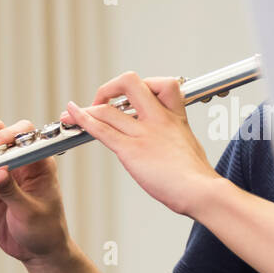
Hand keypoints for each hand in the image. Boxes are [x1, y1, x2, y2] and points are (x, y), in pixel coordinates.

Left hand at [63, 72, 219, 217]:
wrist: (201, 190)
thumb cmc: (198, 177)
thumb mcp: (190, 146)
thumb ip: (176, 139)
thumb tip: (169, 145)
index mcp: (175, 117)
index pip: (163, 84)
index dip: (144, 86)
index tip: (132, 99)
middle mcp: (157, 119)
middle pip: (130, 82)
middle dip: (110, 88)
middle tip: (104, 101)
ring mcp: (143, 133)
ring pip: (107, 109)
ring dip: (86, 108)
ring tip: (74, 112)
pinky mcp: (131, 151)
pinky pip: (102, 129)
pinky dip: (82, 120)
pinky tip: (72, 116)